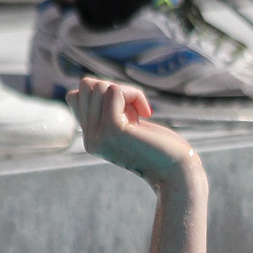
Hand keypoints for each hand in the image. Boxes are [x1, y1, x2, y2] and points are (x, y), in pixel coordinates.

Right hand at [69, 77, 198, 185]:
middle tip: (134, 109)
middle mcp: (90, 139)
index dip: (104, 93)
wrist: (176, 171)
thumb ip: (108, 109)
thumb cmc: (159, 146)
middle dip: (114, 88)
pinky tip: (146, 113)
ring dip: (127, 92)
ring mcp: (98, 135)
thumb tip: (89, 82)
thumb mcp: (127, 123)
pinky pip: (115, 90)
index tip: (126, 110)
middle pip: (85, 87)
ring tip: (140, 113)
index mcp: (91, 139)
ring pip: (98, 86)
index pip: (76, 96)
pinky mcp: (112, 129)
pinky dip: (134, 94)